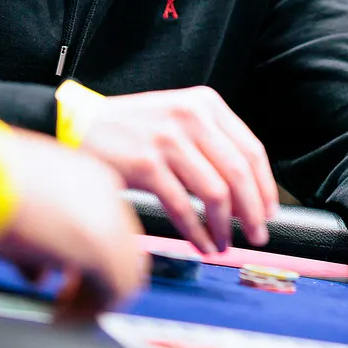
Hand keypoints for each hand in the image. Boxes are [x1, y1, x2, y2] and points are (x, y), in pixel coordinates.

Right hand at [0, 129, 146, 321]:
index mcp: (87, 179)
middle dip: (94, 281)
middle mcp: (105, 194)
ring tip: (62, 313)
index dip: (85, 260)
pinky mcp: (100, 244)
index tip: (63, 280)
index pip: (107, 227)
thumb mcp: (8, 214)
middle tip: (64, 301)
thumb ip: (33, 245)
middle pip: (123, 249)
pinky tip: (60, 316)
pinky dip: (91, 310)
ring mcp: (107, 218)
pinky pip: (117, 290)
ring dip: (94, 299)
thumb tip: (40, 276)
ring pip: (127, 272)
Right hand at [77, 86, 277, 253]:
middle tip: (257, 236)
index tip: (269, 211)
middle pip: (239, 173)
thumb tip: (246, 193)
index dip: (265, 186)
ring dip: (224, 227)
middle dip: (252, 212)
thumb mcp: (179, 117)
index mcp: (206, 104)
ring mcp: (168, 140)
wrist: (79, 126)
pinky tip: (201, 244)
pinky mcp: (145, 165)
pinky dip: (197, 232)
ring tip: (224, 244)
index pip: (252, 149)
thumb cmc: (131, 129)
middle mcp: (191, 117)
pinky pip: (183, 207)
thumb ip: (211, 143)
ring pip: (215, 193)